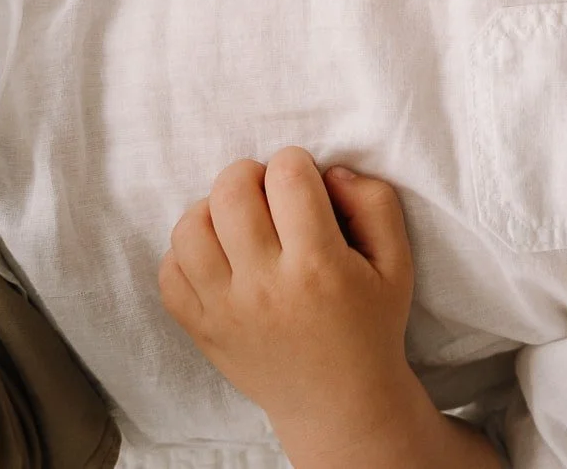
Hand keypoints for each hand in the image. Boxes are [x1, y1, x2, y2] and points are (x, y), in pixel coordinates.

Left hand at [158, 149, 417, 436]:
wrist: (338, 402)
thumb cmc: (370, 325)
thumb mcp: (398, 262)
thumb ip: (375, 203)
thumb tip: (331, 171)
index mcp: (318, 265)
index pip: (287, 177)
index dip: (297, 163)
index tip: (306, 181)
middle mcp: (264, 286)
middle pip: (230, 192)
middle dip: (251, 173)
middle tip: (270, 191)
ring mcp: (224, 310)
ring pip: (189, 227)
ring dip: (214, 208)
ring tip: (240, 220)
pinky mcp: (200, 329)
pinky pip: (168, 271)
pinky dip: (187, 251)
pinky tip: (219, 254)